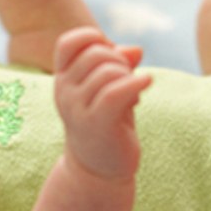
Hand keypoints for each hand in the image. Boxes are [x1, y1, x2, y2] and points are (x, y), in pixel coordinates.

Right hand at [53, 27, 151, 180]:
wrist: (97, 171)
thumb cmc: (107, 125)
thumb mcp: (110, 89)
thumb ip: (119, 65)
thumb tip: (136, 50)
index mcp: (63, 79)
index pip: (68, 43)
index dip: (93, 38)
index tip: (110, 54)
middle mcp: (64, 92)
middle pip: (95, 54)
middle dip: (120, 60)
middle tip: (129, 79)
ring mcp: (77, 109)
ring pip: (108, 72)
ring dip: (129, 76)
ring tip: (134, 91)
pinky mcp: (96, 124)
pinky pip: (116, 91)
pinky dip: (136, 83)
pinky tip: (147, 82)